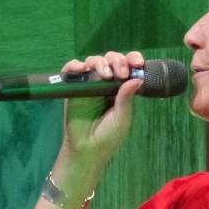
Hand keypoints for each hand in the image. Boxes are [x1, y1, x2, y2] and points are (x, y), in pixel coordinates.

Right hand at [59, 50, 145, 164]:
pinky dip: (74, 65)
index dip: (132, 59)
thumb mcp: (122, 118)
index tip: (137, 63)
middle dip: (117, 61)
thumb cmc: (108, 136)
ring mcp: (88, 84)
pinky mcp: (72, 88)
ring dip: (100, 63)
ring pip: (93, 61)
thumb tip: (137, 78)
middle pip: (110, 59)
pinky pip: (71, 70)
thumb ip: (127, 99)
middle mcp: (104, 83)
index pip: (127, 66)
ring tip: (105, 75)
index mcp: (120, 88)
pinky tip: (82, 69)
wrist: (87, 149)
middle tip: (120, 74)